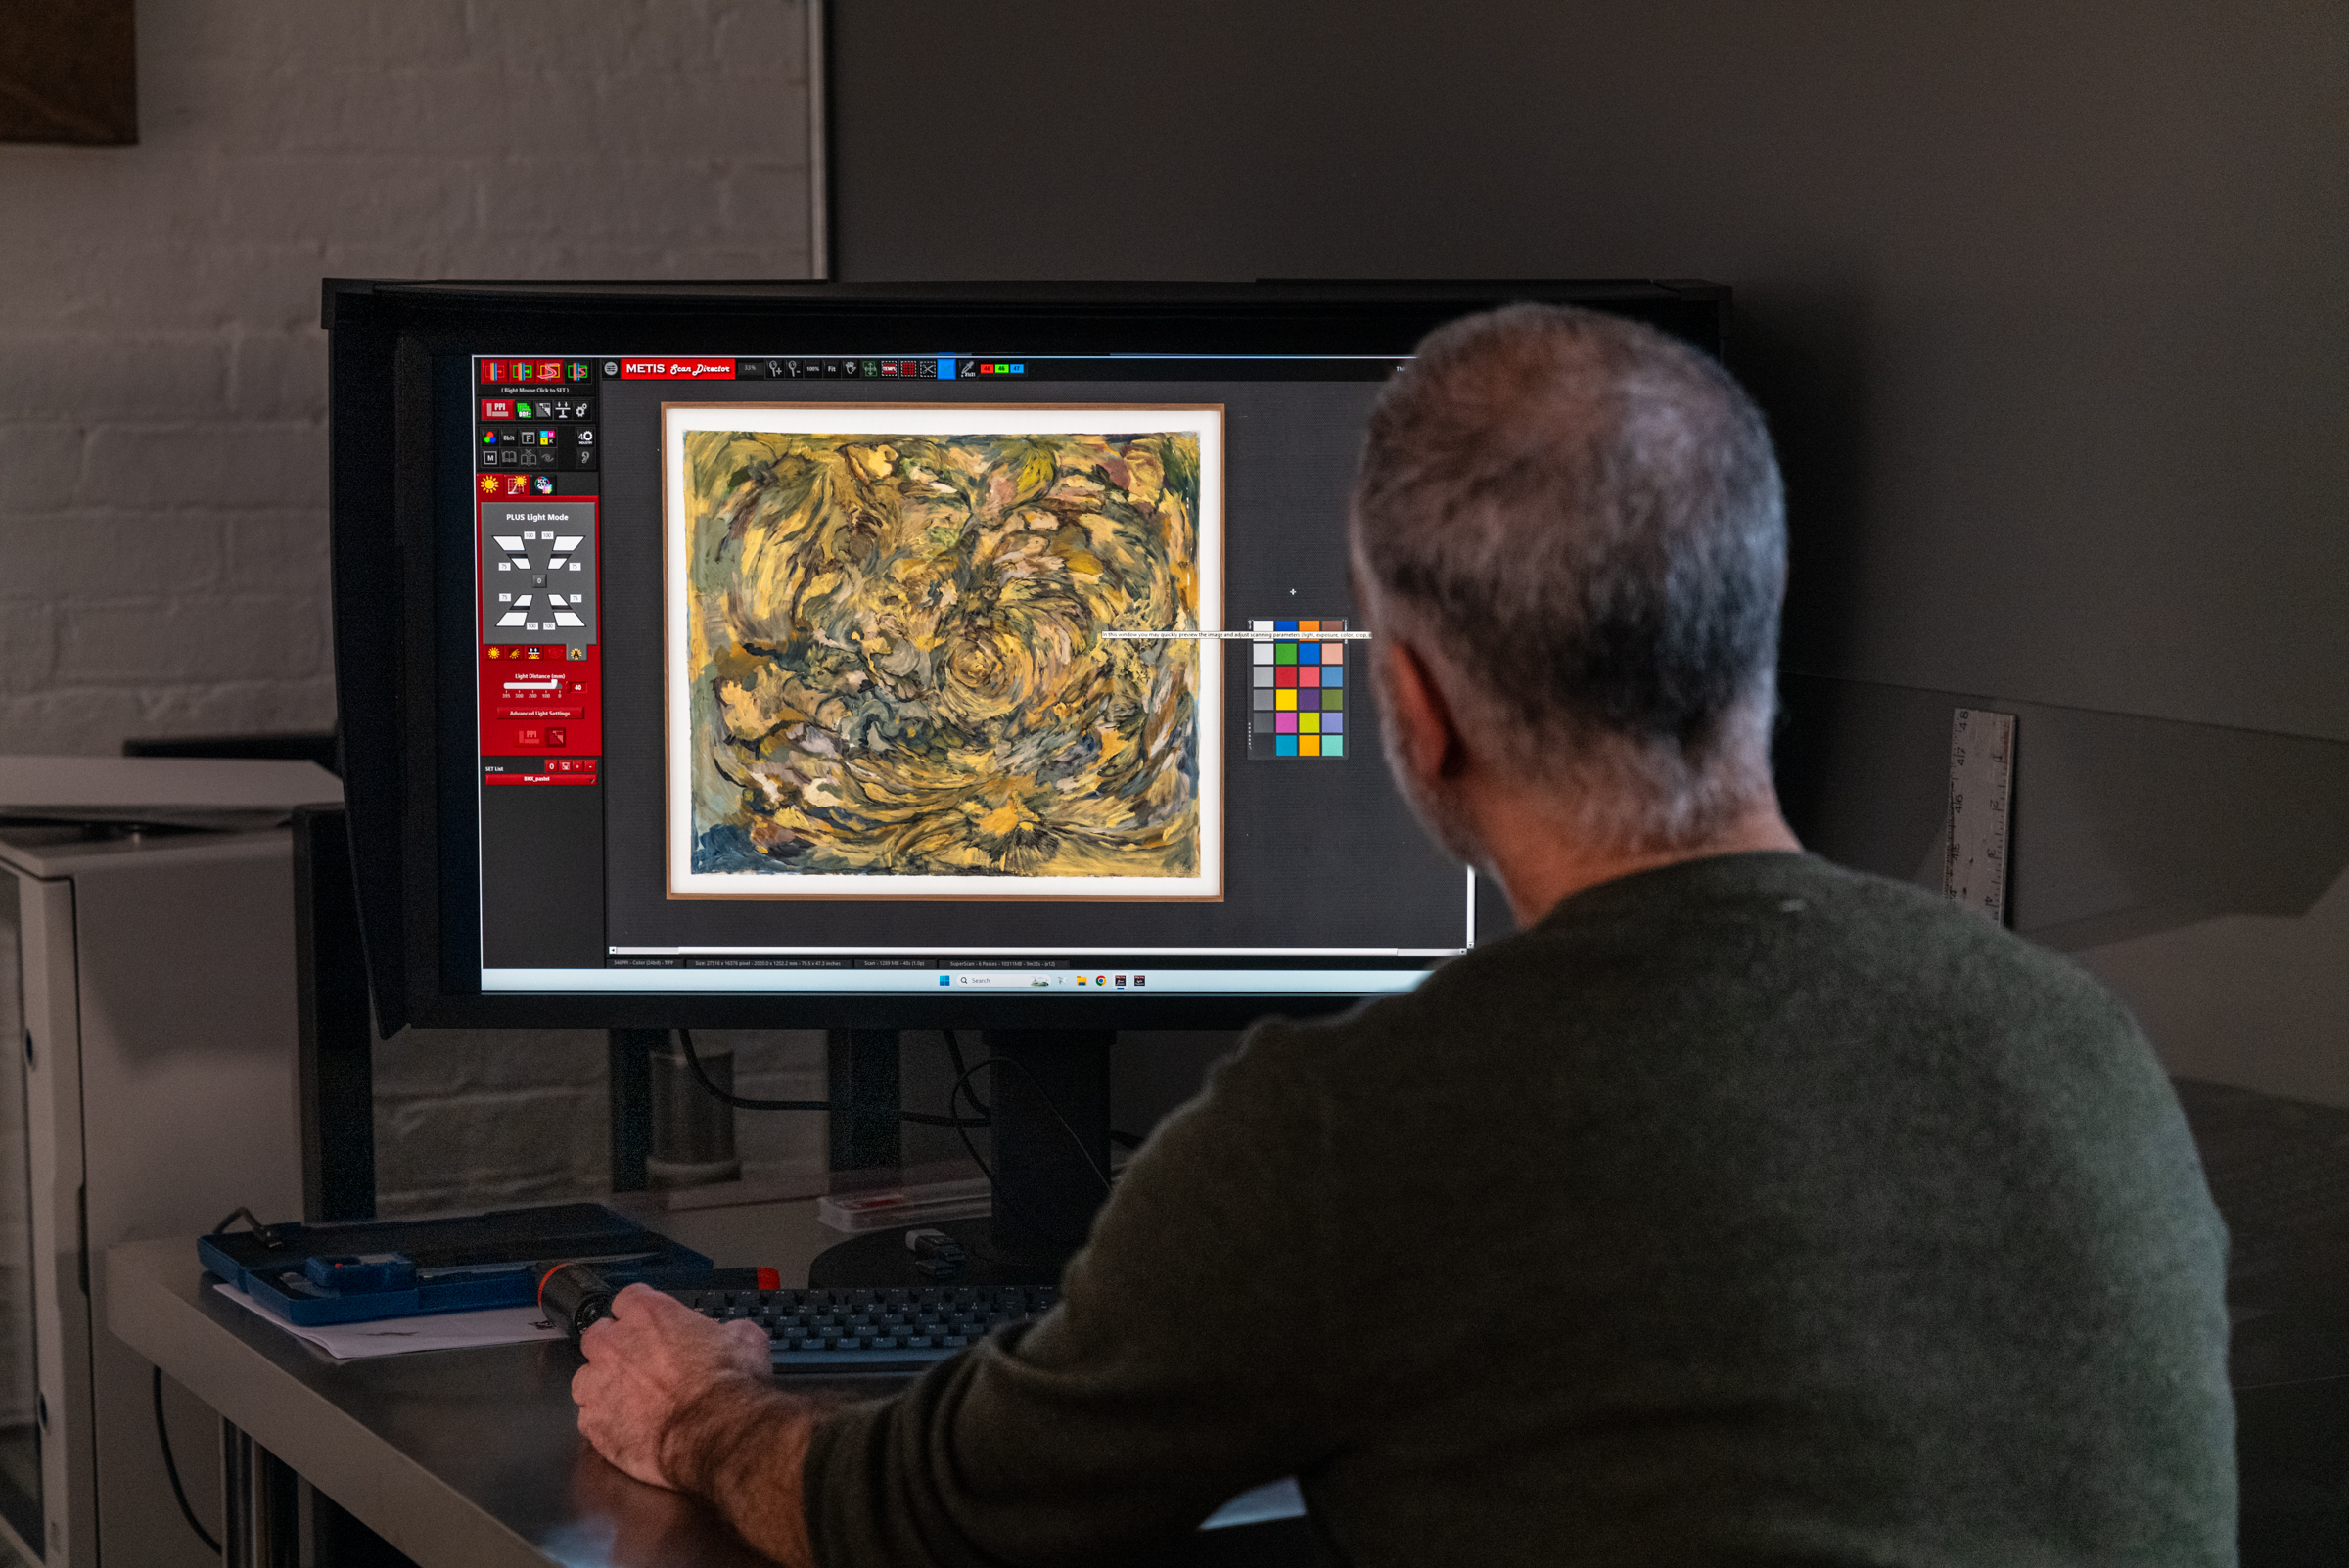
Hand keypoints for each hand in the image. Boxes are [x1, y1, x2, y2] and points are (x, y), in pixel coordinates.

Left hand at [571, 1283, 770, 1490]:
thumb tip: (731, 1334)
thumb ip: (725, 1330)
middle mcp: (614, 1343)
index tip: (652, 1328)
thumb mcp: (744, 1339)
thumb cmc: (726, 1386)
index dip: (642, 1315)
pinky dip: (605, 1422)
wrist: (715, 1433)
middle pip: (599, 1335)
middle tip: (640, 1366)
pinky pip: (588, 1417)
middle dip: (615, 1348)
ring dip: (603, 1386)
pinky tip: (628, 1429)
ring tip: (630, 1402)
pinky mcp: (592, 1423)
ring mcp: (598, 1383)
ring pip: (586, 1377)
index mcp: (648, 1313)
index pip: (629, 1299)